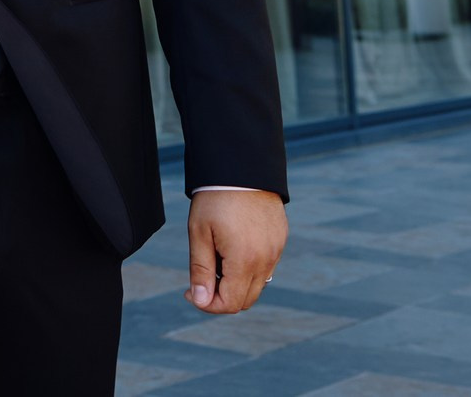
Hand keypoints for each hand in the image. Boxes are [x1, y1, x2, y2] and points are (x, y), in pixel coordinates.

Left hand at [186, 189, 285, 313]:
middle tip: (202, 276)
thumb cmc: (215, 198)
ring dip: (236, 283)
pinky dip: (249, 268)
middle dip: (222, 296)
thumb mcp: (199, 233)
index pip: (231, 303)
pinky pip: (266, 267)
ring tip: (216, 258)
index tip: (190, 291)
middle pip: (246, 299)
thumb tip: (200, 301)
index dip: (208, 304)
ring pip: (257, 285)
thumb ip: (201, 271)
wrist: (242, 166)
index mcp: (245, 260)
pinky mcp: (280, 240)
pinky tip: (232, 247)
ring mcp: (276, 250)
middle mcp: (266, 260)